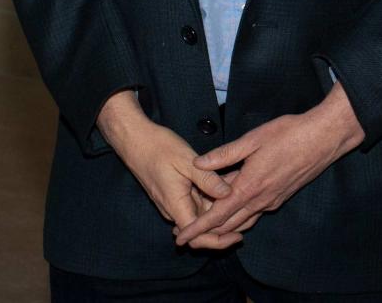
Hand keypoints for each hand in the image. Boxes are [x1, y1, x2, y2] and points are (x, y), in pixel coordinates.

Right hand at [96, 90, 231, 231]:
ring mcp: (174, 201)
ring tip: (240, 195)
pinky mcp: (175, 192)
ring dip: (217, 208)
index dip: (217, 241)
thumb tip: (228, 194)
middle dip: (222, 222)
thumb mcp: (187, 161)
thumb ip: (208, 179)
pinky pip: (195, 201)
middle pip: (200, 227)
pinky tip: (226, 185)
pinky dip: (210, 197)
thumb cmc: (159, 148)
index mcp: (175, 205)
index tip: (237, 236)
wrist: (135, 139)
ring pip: (199, 212)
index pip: (196, 236)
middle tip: (246, 211)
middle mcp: (174, 208)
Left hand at [174, 82, 364, 248]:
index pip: (217, 215)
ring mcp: (272, 200)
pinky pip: (255, 213)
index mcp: (249, 187)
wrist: (324, 138)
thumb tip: (198, 163)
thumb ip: (225, 154)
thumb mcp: (254, 139)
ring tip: (205, 224)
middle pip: (228, 224)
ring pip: (243, 221)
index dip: (197, 228)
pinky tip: (235, 205)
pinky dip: (240, 216)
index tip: (180, 238)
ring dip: (224, 226)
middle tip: (184, 234)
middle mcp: (260, 200)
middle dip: (206, 232)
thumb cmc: (290, 134)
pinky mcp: (281, 196)